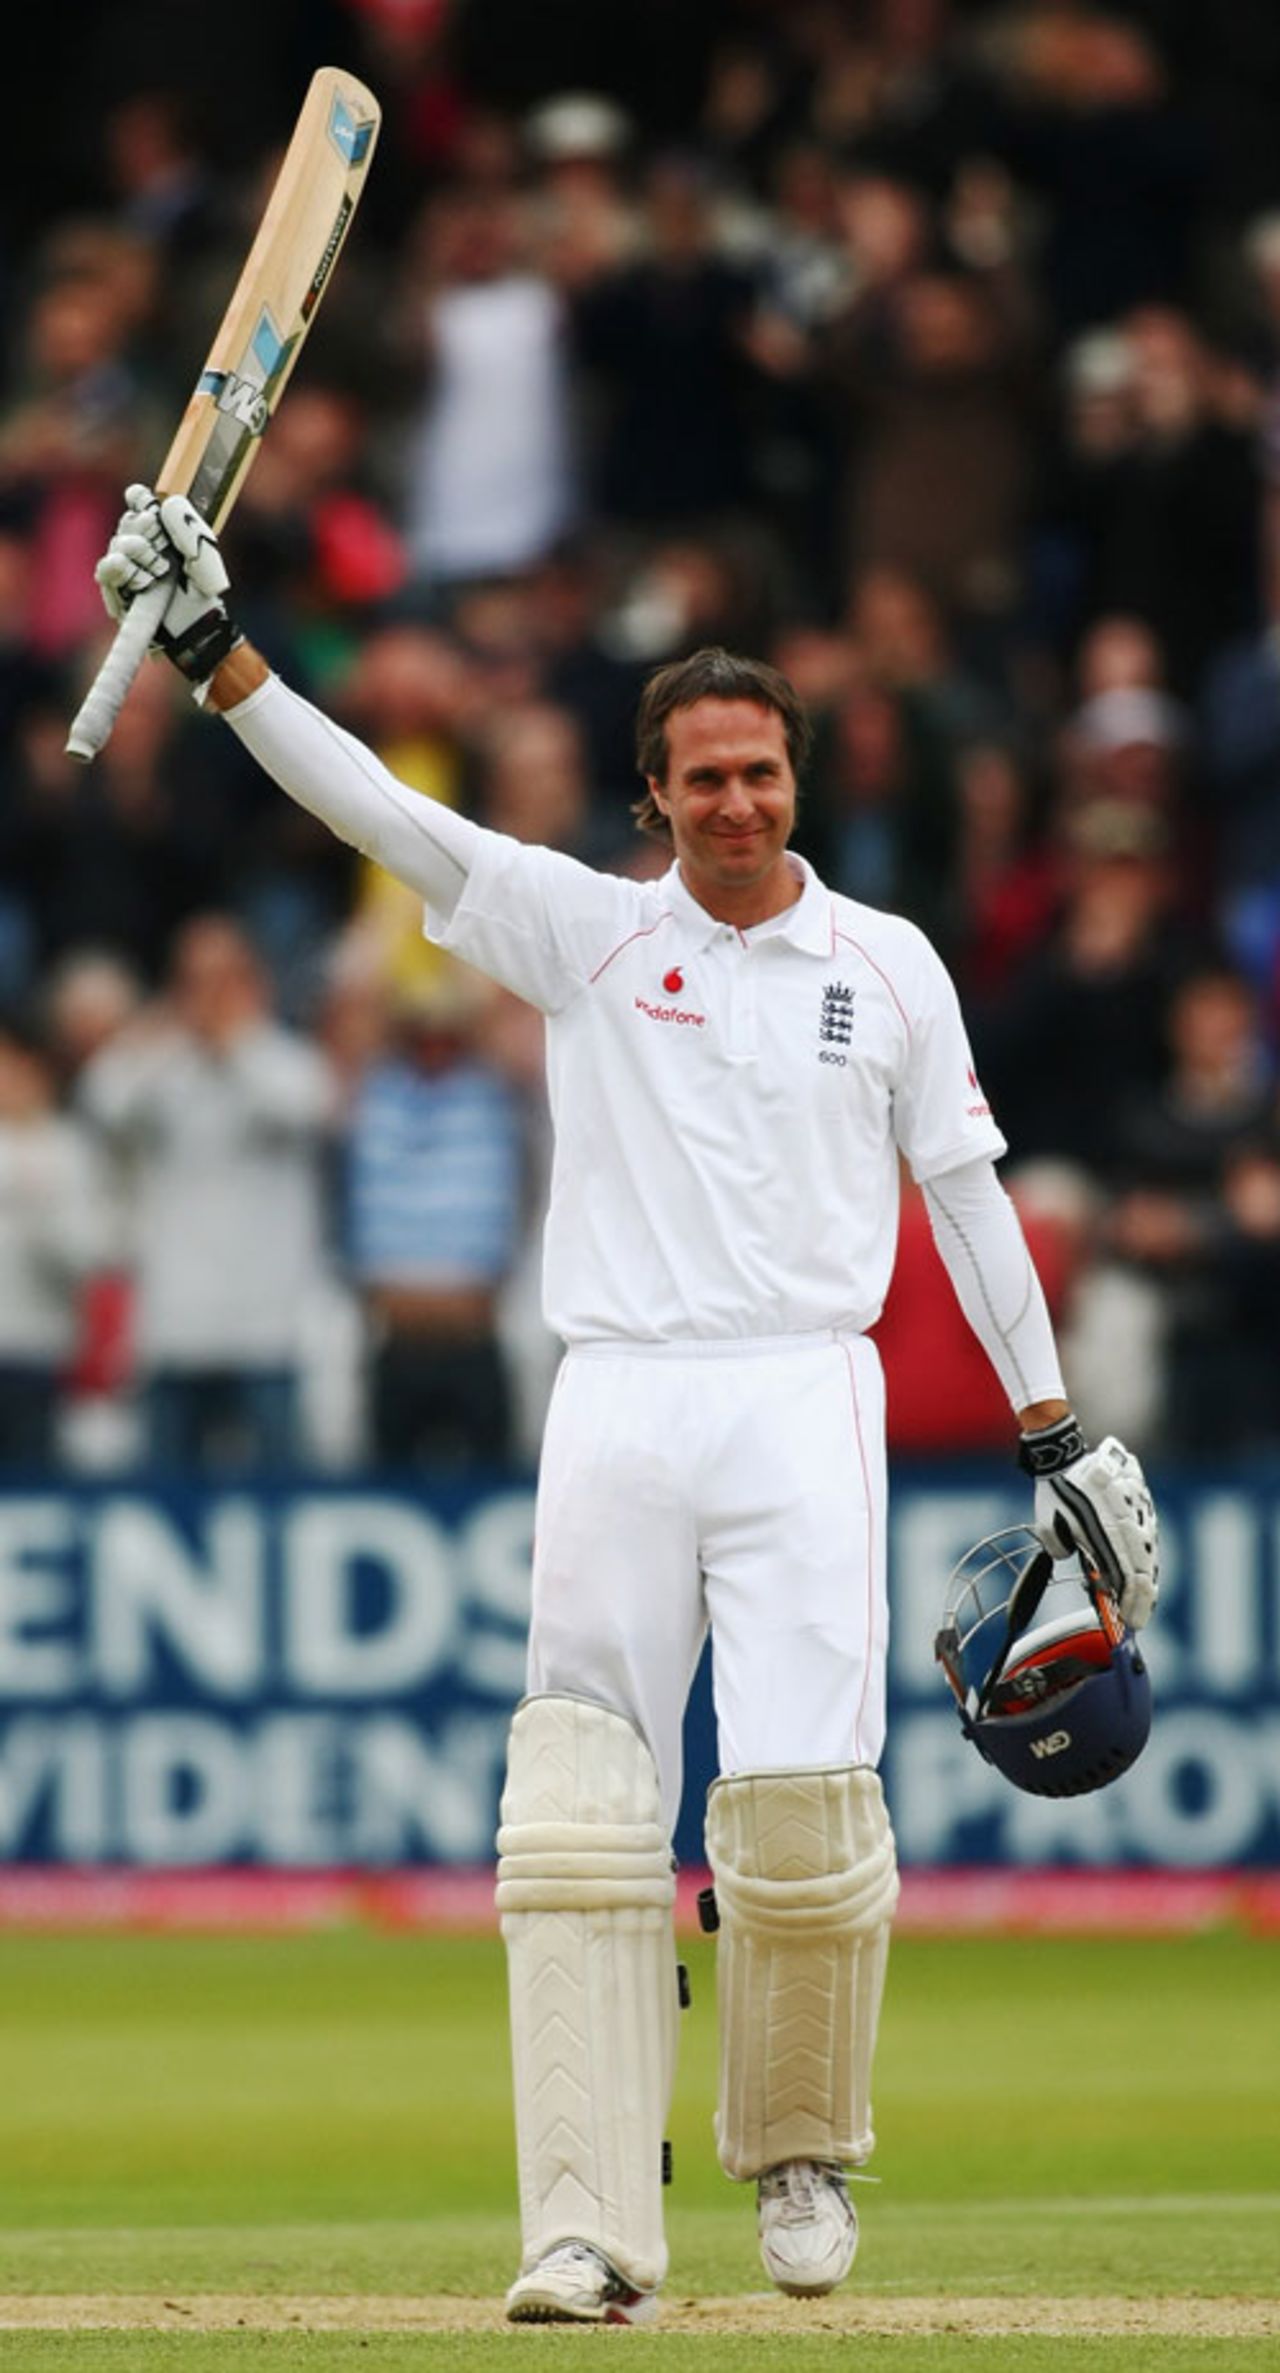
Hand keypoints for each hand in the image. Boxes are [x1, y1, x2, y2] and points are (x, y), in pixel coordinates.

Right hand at [95, 484, 241, 686]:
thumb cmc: (200, 590)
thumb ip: (188, 527)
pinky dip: (121, 570)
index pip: (140, 501)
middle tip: (164, 548)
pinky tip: (141, 580)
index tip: (145, 502)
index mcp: (159, 530)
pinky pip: (106, 569)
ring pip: (117, 544)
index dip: (140, 498)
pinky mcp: (115, 589)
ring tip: (160, 573)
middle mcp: (138, 544)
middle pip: (128, 521)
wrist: (196, 626)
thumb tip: (165, 503)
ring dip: (139, 554)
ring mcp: (124, 566)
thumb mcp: (203, 554)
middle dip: (145, 530)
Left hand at [1022, 1422, 1158, 1629]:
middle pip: (1144, 1568)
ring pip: (1149, 1552)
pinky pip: (1148, 1534)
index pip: (1128, 1576)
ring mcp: (1140, 1510)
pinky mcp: (1142, 1500)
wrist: (1065, 1453)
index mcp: (1107, 1530)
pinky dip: (1145, 1556)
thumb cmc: (1054, 1492)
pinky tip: (1142, 1571)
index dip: (1131, 1602)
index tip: (1130, 1622)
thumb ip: (1065, 1551)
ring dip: (1145, 1579)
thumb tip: (1084, 1565)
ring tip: (1140, 1601)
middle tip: (1136, 1620)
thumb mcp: (1049, 1527)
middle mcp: (1129, 1521)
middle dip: (1141, 1599)